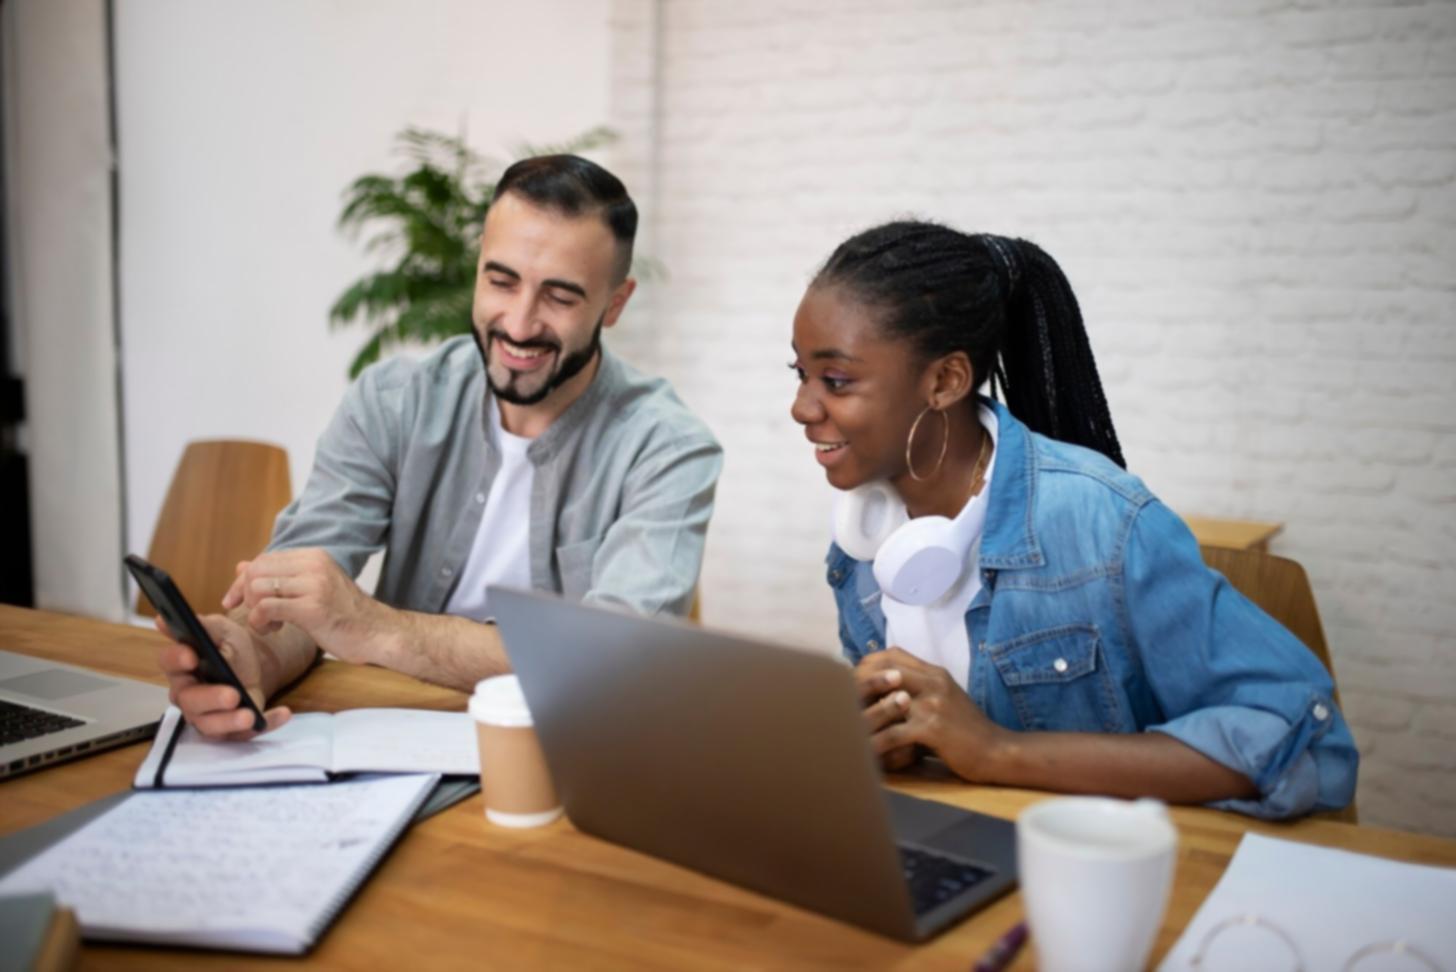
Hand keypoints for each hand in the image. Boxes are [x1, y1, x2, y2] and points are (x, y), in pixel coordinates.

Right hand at [155, 614, 290, 739]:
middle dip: (211, 699)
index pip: (169, 663)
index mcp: (181, 667)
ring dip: (230, 722)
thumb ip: (201, 627)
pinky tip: (282, 714)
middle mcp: (188, 695)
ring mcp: (207, 715)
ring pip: (210, 725)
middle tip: (232, 695)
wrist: (256, 663)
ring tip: (249, 715)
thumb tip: (164, 619)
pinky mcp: (229, 729)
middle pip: (190, 701)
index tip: (192, 656)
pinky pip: (243, 734)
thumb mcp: (222, 631)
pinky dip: (264, 724)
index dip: (177, 659)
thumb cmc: (230, 647)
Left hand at [222, 548, 390, 666]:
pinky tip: (273, 630)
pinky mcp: (312, 608)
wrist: (378, 633)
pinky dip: (260, 621)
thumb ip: (280, 577)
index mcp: (314, 556)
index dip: (242, 581)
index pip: (263, 560)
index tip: (234, 601)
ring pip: (257, 588)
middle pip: (256, 571)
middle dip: (244, 596)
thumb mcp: (312, 589)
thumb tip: (242, 566)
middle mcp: (314, 565)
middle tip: (257, 616)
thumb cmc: (346, 615)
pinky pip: (266, 608)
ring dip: (254, 611)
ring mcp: (314, 585)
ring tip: (269, 625)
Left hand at [854, 648, 1009, 782]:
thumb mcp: (946, 699)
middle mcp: (933, 682)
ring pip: (884, 703)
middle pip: (883, 671)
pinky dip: (876, 744)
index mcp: (935, 673)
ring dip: (862, 716)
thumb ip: (921, 689)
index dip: (869, 664)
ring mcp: (933, 704)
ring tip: (843, 727)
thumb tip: (888, 689)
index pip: (894, 654)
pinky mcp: (933, 729)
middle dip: (858, 686)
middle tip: (840, 701)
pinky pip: (893, 734)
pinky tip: (864, 752)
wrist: (998, 751)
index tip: (853, 679)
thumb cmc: (968, 730)